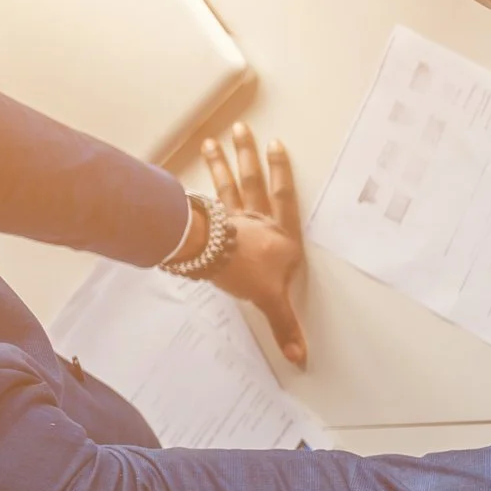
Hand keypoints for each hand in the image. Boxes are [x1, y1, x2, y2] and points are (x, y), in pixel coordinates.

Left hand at [198, 123, 307, 366]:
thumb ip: (285, 328)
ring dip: (222, 164)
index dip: (281, 173)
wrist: (213, 262)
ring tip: (214, 141)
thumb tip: (302, 360)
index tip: (276, 146)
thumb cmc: (249, 274)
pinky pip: (205, 201)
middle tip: (243, 130)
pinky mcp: (211, 226)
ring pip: (228, 186)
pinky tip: (188, 178)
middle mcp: (258, 222)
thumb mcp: (272, 302)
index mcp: (281, 236)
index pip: (284, 199)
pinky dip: (197, 187)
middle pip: (254, 183)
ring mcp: (232, 220)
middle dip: (249, 157)